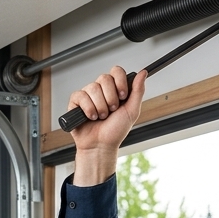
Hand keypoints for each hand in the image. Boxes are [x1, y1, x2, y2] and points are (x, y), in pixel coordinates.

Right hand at [68, 68, 146, 185]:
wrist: (101, 146)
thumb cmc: (115, 131)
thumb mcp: (132, 111)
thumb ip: (138, 90)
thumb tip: (143, 73)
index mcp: (114, 89)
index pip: (116, 71)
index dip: (120, 81)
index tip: (123, 96)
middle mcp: (100, 90)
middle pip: (104, 78)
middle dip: (110, 98)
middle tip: (112, 110)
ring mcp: (87, 95)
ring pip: (93, 88)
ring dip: (100, 106)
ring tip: (101, 117)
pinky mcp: (75, 102)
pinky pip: (80, 95)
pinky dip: (88, 108)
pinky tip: (90, 117)